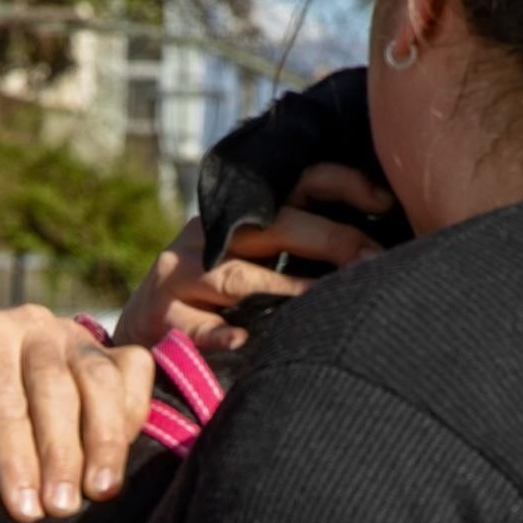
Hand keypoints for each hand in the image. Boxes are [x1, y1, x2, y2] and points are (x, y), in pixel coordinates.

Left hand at [0, 305, 153, 521]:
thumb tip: (16, 512)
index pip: (3, 403)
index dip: (17, 459)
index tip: (27, 510)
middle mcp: (29, 328)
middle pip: (54, 388)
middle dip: (62, 455)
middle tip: (63, 507)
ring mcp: (72, 334)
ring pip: (99, 380)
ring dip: (104, 442)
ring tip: (100, 491)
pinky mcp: (107, 347)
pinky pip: (133, 371)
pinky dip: (132, 416)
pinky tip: (121, 458)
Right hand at [114, 164, 392, 350]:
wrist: (137, 338)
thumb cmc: (213, 302)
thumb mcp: (251, 261)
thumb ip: (298, 247)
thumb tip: (381, 248)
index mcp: (237, 215)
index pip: (294, 181)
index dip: (342, 184)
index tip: (385, 204)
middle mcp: (207, 236)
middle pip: (272, 225)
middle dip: (330, 240)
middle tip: (374, 263)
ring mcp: (179, 276)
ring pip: (236, 277)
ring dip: (287, 289)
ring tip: (329, 303)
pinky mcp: (160, 318)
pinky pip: (193, 327)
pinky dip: (217, 334)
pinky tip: (241, 340)